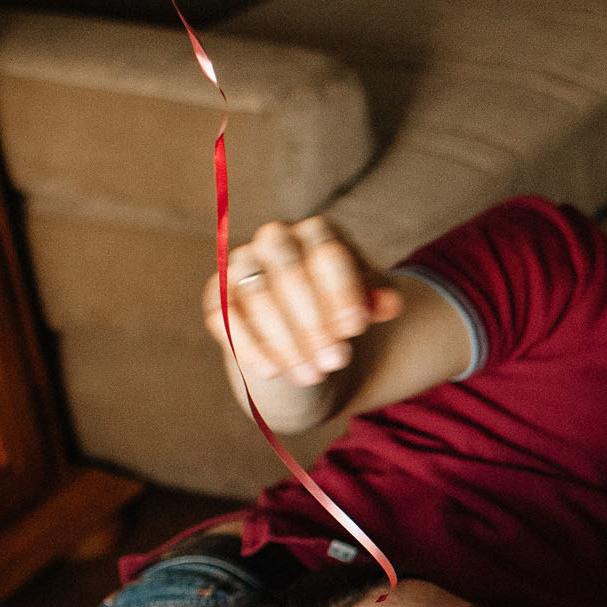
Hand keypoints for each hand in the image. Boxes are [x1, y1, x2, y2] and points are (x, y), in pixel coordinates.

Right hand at [204, 215, 402, 387]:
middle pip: (289, 272)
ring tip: (313, 375)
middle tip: (337, 361)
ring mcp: (241, 263)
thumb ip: (380, 298)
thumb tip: (389, 304)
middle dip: (314, 322)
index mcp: (316, 232)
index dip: (342, 291)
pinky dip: (248, 346)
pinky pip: (225, 317)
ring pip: (257, 296)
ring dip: (286, 341)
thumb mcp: (367, 302)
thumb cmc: (340, 307)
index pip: (327, 253)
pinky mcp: (217, 295)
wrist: (302, 328)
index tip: (357, 329)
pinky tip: (272, 372)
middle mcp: (274, 238)